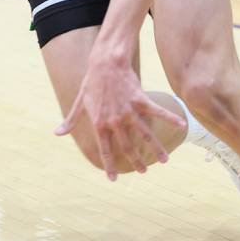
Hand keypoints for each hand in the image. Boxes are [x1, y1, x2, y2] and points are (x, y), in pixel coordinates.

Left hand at [55, 51, 184, 179]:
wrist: (106, 62)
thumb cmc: (92, 82)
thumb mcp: (79, 102)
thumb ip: (70, 120)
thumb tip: (57, 133)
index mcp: (99, 124)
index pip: (105, 150)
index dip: (109, 165)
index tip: (114, 178)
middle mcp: (115, 121)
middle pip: (128, 147)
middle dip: (136, 162)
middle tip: (143, 171)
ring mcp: (129, 111)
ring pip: (145, 135)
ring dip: (156, 149)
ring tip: (164, 161)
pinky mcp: (140, 100)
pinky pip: (157, 112)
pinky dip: (170, 118)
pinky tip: (182, 125)